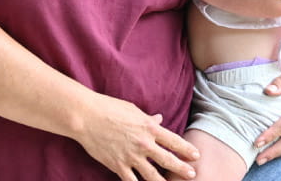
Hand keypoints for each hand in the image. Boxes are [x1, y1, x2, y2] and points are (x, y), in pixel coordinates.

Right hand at [76, 93, 197, 180]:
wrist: (85, 116)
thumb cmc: (107, 107)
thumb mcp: (131, 109)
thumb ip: (147, 118)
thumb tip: (159, 119)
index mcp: (149, 128)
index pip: (174, 141)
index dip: (187, 150)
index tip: (195, 155)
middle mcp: (144, 144)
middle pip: (169, 161)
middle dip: (182, 169)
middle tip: (192, 174)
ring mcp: (131, 157)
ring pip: (153, 176)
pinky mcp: (118, 165)